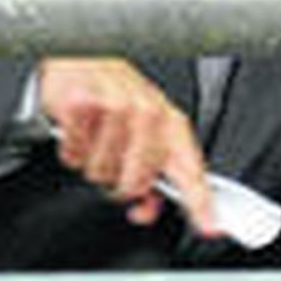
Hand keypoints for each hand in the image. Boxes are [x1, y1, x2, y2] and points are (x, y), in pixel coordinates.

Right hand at [39, 57, 217, 235]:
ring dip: (92, 163)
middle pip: (135, 182)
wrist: (84, 54)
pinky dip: (70, 149)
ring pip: (101, 172)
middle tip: (113, 163)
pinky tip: (78, 131)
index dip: (200, 202)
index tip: (210, 226)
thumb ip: (151, 171)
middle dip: (119, 184)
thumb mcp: (142, 130)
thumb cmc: (115, 96)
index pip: (189, 168)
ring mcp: (115, 106)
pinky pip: (74, 153)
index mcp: (170, 122)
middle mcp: (148, 112)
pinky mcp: (83, 104)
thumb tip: (146, 208)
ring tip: (95, 138)